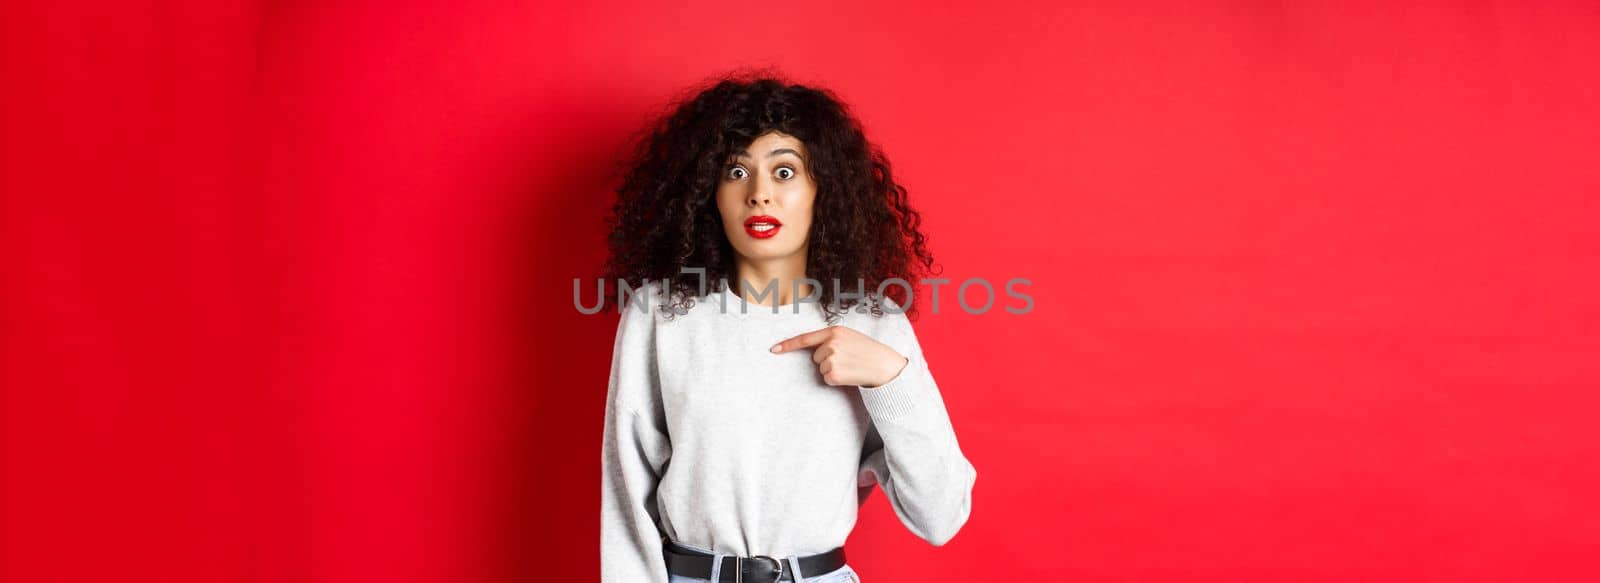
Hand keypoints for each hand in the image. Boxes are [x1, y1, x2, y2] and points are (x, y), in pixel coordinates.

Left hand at [770, 325, 908, 387]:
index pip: (806, 338)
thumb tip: (814, 350)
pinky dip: (836, 380)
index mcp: (834, 331)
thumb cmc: (868, 351)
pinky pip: (827, 379)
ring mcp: (832, 359)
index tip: (774, 350)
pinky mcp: (834, 374)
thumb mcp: (850, 337)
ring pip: (821, 369)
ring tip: (851, 366)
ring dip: (833, 370)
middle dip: (827, 360)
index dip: (788, 344)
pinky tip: (850, 375)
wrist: (885, 365)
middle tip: (848, 359)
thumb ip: (831, 339)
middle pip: (815, 357)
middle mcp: (831, 343)